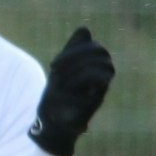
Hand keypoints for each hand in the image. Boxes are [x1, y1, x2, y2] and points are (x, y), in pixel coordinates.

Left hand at [29, 26, 114, 155]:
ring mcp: (100, 90)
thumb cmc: (58, 97)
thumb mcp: (61, 70)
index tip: (54, 64)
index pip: (95, 47)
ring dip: (76, 68)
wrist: (51, 125)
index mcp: (93, 69)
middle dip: (75, 56)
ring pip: (104, 65)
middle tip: (55, 69)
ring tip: (59, 78)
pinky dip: (79, 80)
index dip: (76, 49)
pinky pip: (99, 81)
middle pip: (101, 52)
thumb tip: (85, 29)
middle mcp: (101, 79)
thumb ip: (72, 50)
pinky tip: (65, 88)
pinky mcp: (96, 102)